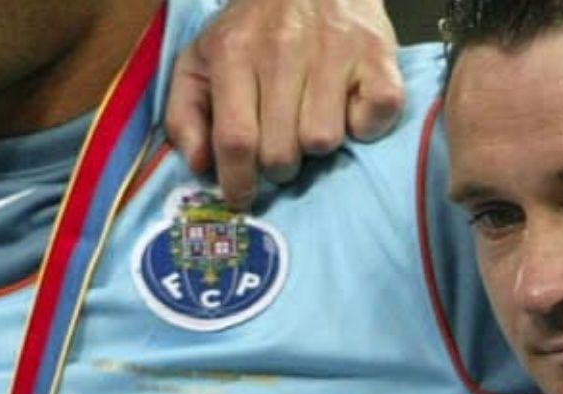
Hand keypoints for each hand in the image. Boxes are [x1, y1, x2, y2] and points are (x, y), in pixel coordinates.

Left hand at [164, 0, 403, 206]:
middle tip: (280, 148)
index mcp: (234, 51)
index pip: (235, 139)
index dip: (237, 181)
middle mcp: (283, 49)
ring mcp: (334, 49)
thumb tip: (200, 165)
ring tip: (310, 121)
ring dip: (317, 145)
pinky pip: (375, 117)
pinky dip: (365, 125)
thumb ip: (184, 113)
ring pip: (323, 141)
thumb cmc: (253, 28)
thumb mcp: (200, 59)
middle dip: (277, 165)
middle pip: (281, 152)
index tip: (241, 197)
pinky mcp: (377, 53)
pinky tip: (347, 109)